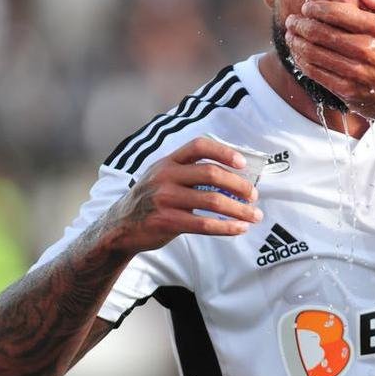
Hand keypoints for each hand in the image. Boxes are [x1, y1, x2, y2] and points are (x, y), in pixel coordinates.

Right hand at [106, 136, 262, 254]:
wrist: (120, 227)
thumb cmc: (152, 200)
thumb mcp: (163, 176)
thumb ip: (189, 172)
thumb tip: (233, 175)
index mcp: (168, 161)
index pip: (199, 146)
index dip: (224, 152)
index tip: (243, 163)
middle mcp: (165, 176)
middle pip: (211, 174)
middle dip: (239, 184)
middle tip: (254, 195)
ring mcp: (165, 198)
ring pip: (212, 201)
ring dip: (239, 209)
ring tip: (254, 215)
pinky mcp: (167, 221)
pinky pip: (204, 224)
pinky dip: (226, 227)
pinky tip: (240, 229)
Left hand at [285, 0, 374, 122]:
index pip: (338, 13)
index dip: (316, 8)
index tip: (306, 7)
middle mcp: (367, 50)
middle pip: (321, 32)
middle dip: (301, 25)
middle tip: (291, 21)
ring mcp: (357, 72)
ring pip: (315, 53)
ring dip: (297, 43)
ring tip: (290, 36)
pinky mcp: (349, 91)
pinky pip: (317, 74)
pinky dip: (303, 63)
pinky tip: (298, 56)